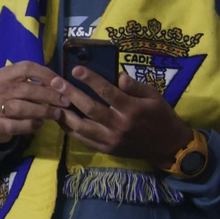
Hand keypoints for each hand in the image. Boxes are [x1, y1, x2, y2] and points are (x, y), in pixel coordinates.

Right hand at [0, 60, 66, 144]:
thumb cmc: (9, 100)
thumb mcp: (17, 87)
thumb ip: (35, 84)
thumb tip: (60, 84)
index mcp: (5, 74)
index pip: (26, 68)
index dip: (46, 74)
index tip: (61, 83)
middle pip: (27, 89)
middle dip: (50, 95)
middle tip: (65, 102)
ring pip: (21, 107)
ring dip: (43, 111)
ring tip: (57, 114)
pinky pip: (17, 125)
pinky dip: (31, 125)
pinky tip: (40, 124)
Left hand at [56, 68, 191, 166]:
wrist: (167, 146)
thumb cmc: (160, 116)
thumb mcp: (154, 97)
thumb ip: (135, 86)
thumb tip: (117, 75)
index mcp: (132, 110)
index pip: (108, 92)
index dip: (91, 80)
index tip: (76, 69)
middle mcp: (119, 125)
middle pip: (90, 109)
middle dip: (71, 94)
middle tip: (55, 82)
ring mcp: (111, 139)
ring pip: (82, 127)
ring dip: (65, 113)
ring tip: (52, 100)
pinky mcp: (106, 149)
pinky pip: (83, 139)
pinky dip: (70, 129)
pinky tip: (61, 118)